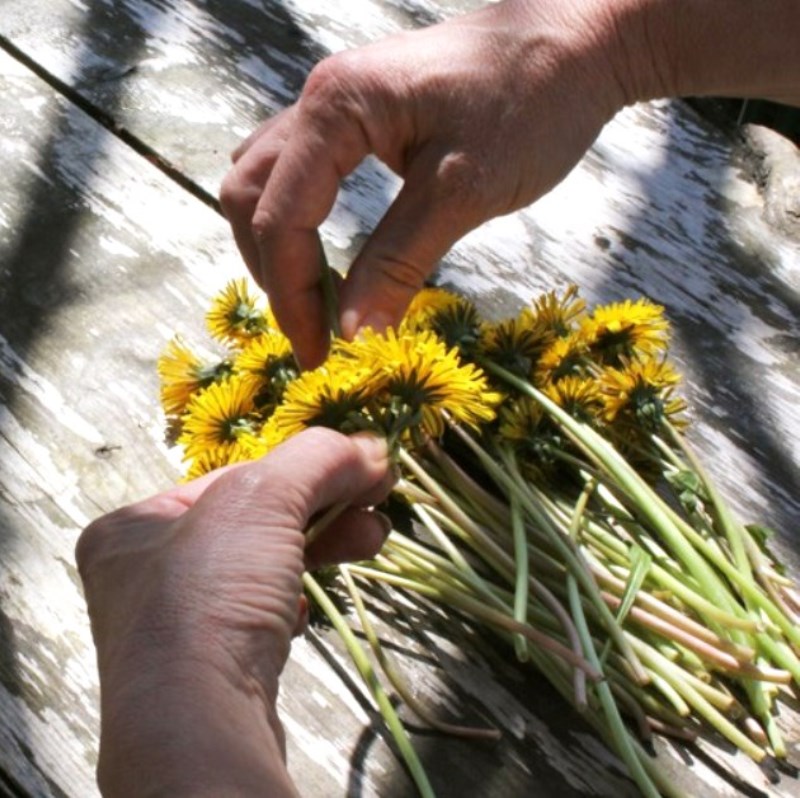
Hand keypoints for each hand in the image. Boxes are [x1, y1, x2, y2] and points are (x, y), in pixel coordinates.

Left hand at [76, 429, 393, 796]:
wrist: (199, 729)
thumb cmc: (210, 595)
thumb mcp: (262, 499)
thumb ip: (318, 459)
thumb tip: (372, 448)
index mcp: (138, 524)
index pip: (238, 476)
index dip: (306, 466)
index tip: (366, 467)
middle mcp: (148, 573)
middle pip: (258, 518)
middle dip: (327, 507)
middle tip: (379, 502)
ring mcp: (179, 625)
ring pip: (265, 565)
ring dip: (324, 546)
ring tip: (372, 541)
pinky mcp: (212, 666)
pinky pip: (261, 614)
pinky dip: (294, 599)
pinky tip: (306, 610)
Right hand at [220, 0, 628, 367]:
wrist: (581, 39)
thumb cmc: (533, 102)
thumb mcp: (462, 192)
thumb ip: (398, 262)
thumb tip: (353, 336)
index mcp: (335, 107)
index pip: (280, 217)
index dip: (292, 296)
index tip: (319, 355)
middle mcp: (321, 98)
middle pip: (253, 196)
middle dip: (274, 273)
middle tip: (312, 334)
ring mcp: (337, 103)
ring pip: (268, 181)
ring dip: (279, 246)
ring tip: (317, 302)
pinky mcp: (362, 116)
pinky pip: (300, 171)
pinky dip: (300, 219)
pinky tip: (329, 253)